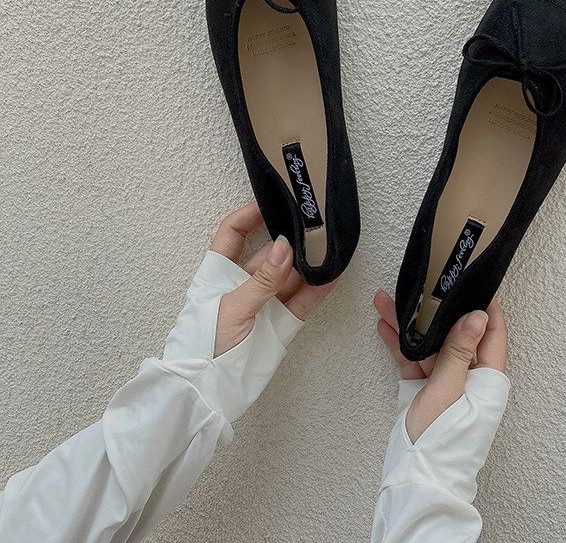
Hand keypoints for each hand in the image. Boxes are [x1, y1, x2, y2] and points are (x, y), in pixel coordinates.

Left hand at [210, 202, 335, 356]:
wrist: (208, 393)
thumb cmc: (204, 347)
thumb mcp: (231, 308)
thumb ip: (261, 280)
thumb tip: (283, 248)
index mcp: (220, 274)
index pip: (234, 233)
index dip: (249, 215)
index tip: (271, 201)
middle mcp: (244, 284)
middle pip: (270, 252)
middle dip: (289, 238)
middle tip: (310, 224)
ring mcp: (265, 303)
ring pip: (291, 275)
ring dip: (308, 262)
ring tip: (328, 246)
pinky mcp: (282, 323)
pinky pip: (303, 300)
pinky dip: (318, 288)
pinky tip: (332, 274)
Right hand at [374, 290, 507, 442]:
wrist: (415, 480)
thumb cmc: (441, 444)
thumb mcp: (449, 391)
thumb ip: (459, 352)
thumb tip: (477, 317)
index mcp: (486, 380)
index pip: (492, 334)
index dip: (486, 307)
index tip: (475, 282)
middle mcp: (469, 379)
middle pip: (455, 335)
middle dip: (436, 311)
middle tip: (425, 286)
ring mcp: (446, 385)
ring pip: (430, 346)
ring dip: (410, 326)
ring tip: (390, 302)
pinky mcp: (425, 392)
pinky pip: (414, 361)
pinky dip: (400, 345)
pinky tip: (386, 326)